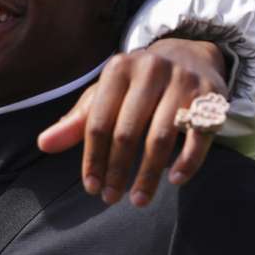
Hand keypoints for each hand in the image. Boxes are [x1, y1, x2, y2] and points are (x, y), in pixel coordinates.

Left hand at [38, 39, 228, 206]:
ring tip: (138, 199)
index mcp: (119, 69)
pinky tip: (174, 180)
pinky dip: (187, 162)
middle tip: (111, 198)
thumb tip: (43, 144)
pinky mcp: (211, 97)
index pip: (99, 122)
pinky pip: (198, 136)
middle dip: (117, 171)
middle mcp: (150, 70)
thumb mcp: (105, 96)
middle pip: (127, 132)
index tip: (92, 187)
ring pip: (161, 138)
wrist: (191, 55)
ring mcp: (182, 82)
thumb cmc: (138, 85)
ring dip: (148, 175)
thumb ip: (76, 122)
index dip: (93, 158)